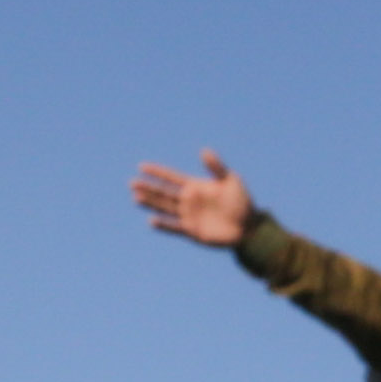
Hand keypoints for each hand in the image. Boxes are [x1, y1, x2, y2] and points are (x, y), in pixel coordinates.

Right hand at [128, 152, 254, 249]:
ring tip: (136, 197)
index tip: (142, 166)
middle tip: (132, 183)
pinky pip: (174, 227)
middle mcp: (188, 201)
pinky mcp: (192, 231)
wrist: (248, 226)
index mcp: (195, 186)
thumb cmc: (242, 201)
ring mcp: (188, 216)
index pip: (171, 177)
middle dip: (148, 187)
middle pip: (163, 192)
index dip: (157, 172)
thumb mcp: (230, 180)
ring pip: (165, 208)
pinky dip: (163, 224)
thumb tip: (203, 151)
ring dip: (151, 203)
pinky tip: (152, 220)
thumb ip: (216, 167)